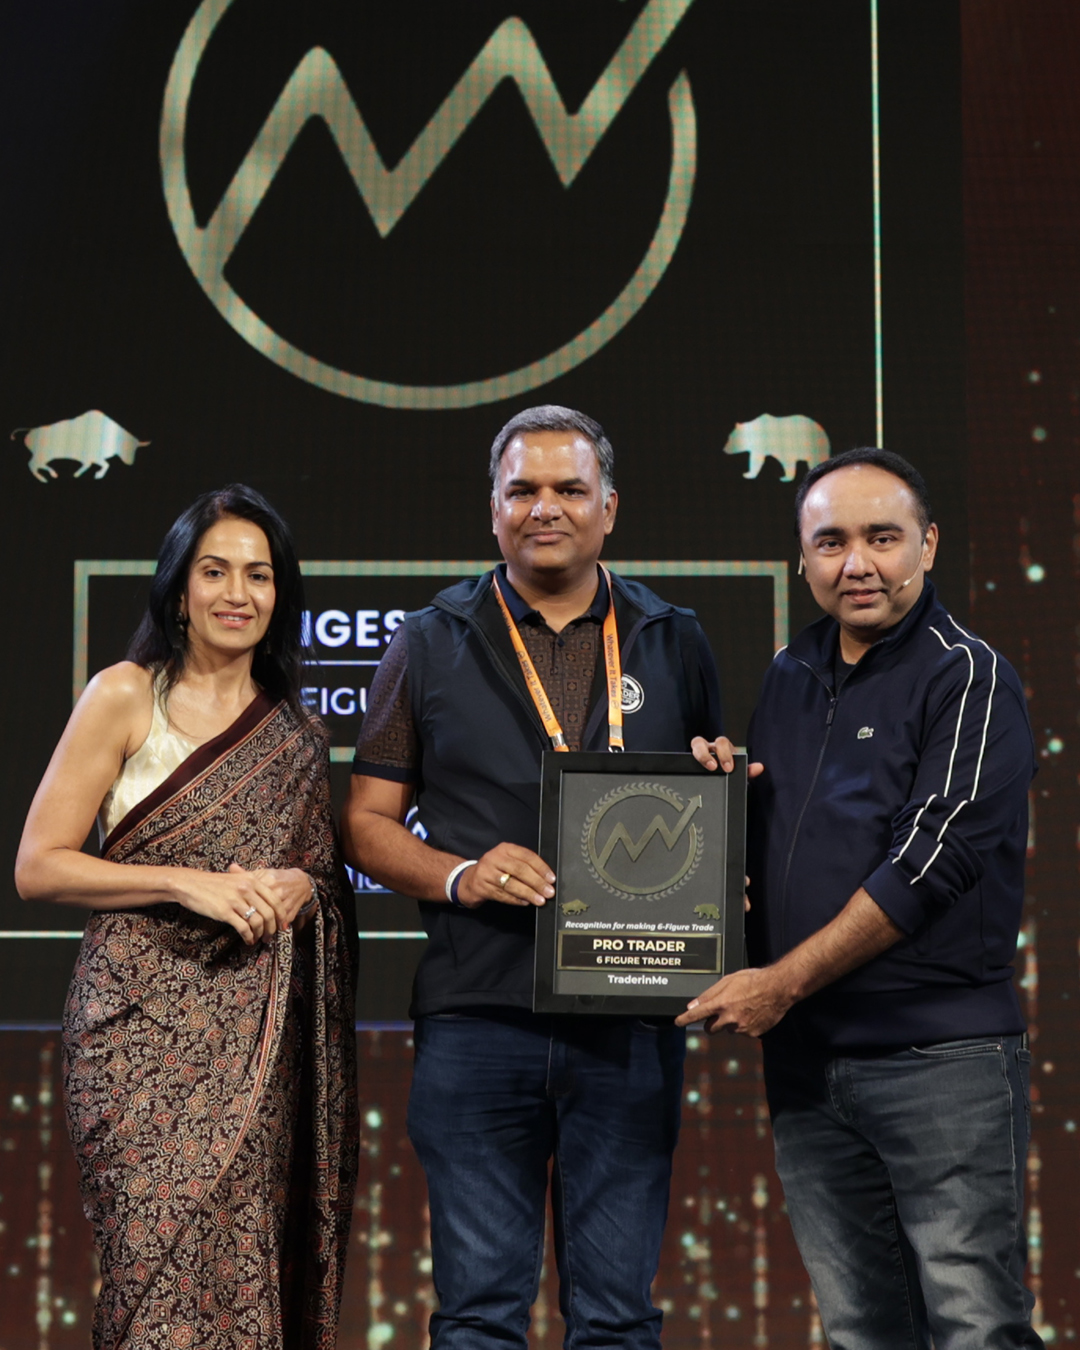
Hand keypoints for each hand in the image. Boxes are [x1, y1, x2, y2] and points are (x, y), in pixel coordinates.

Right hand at [172, 865, 298, 944]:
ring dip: (260, 934)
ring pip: (258, 921)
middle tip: (271, 936)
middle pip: (269, 913)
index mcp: (252, 880)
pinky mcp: (225, 912)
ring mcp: (236, 900)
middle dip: (273, 928)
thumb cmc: (214, 883)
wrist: (191, 884)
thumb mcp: (236, 878)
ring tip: (258, 939)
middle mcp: (247, 889)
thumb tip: (267, 902)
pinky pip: (244, 928)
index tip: (283, 925)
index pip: (275, 900)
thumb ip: (252, 886)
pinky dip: (248, 936)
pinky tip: (248, 940)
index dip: (282, 915)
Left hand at [233, 865, 314, 929]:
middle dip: (252, 922)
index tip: (235, 914)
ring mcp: (285, 902)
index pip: (251, 896)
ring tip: (257, 937)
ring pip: (271, 919)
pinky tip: (268, 934)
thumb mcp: (264, 873)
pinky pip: (279, 924)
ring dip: (263, 930)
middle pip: (261, 910)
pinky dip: (273, 929)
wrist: (301, 883)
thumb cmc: (278, 878)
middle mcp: (277, 891)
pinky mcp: (291, 911)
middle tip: (245, 931)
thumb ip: (247, 873)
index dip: (242, 908)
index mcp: (268, 880)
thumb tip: (231, 867)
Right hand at [455, 844, 555, 907]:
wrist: (469, 880)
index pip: (527, 856)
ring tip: (539, 900)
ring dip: (528, 893)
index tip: (551, 879)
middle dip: (537, 882)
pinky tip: (525, 902)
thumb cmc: (494, 870)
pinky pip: (503, 895)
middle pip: (520, 870)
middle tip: (548, 892)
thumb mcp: (507, 861)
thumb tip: (546, 879)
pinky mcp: (481, 887)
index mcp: (505, 848)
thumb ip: (524, 866)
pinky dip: (516, 900)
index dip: (541, 868)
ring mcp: (486, 872)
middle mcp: (495, 858)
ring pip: (511, 883)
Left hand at [674, 966, 794, 1036]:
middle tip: (721, 1012)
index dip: (685, 1019)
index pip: (697, 1014)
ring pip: (728, 1030)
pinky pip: (743, 1032)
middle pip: (711, 1029)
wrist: (778, 989)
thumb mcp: (728, 980)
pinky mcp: (752, 1034)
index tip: (677, 1022)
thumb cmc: (754, 980)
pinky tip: (752, 1013)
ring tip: (743, 1007)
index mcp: (721, 1003)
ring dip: (730, 1022)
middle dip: (712, 1022)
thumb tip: (693, 1004)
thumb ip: (709, 994)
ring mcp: (741, 1028)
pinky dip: (744, 1025)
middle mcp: (730, 1018)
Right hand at [691, 736, 763, 777]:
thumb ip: (749, 770)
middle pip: (706, 740)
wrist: (723, 782)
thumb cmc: (731, 773)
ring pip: (696, 743)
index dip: (724, 754)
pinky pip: (689, 758)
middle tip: (716, 767)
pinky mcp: (692, 763)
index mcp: (722, 748)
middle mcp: (709, 748)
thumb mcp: (740, 773)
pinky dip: (692, 762)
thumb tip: (760, 767)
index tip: (729, 768)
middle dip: (711, 753)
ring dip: (701, 754)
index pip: (721, 742)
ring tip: (708, 767)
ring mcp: (700, 753)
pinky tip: (695, 771)